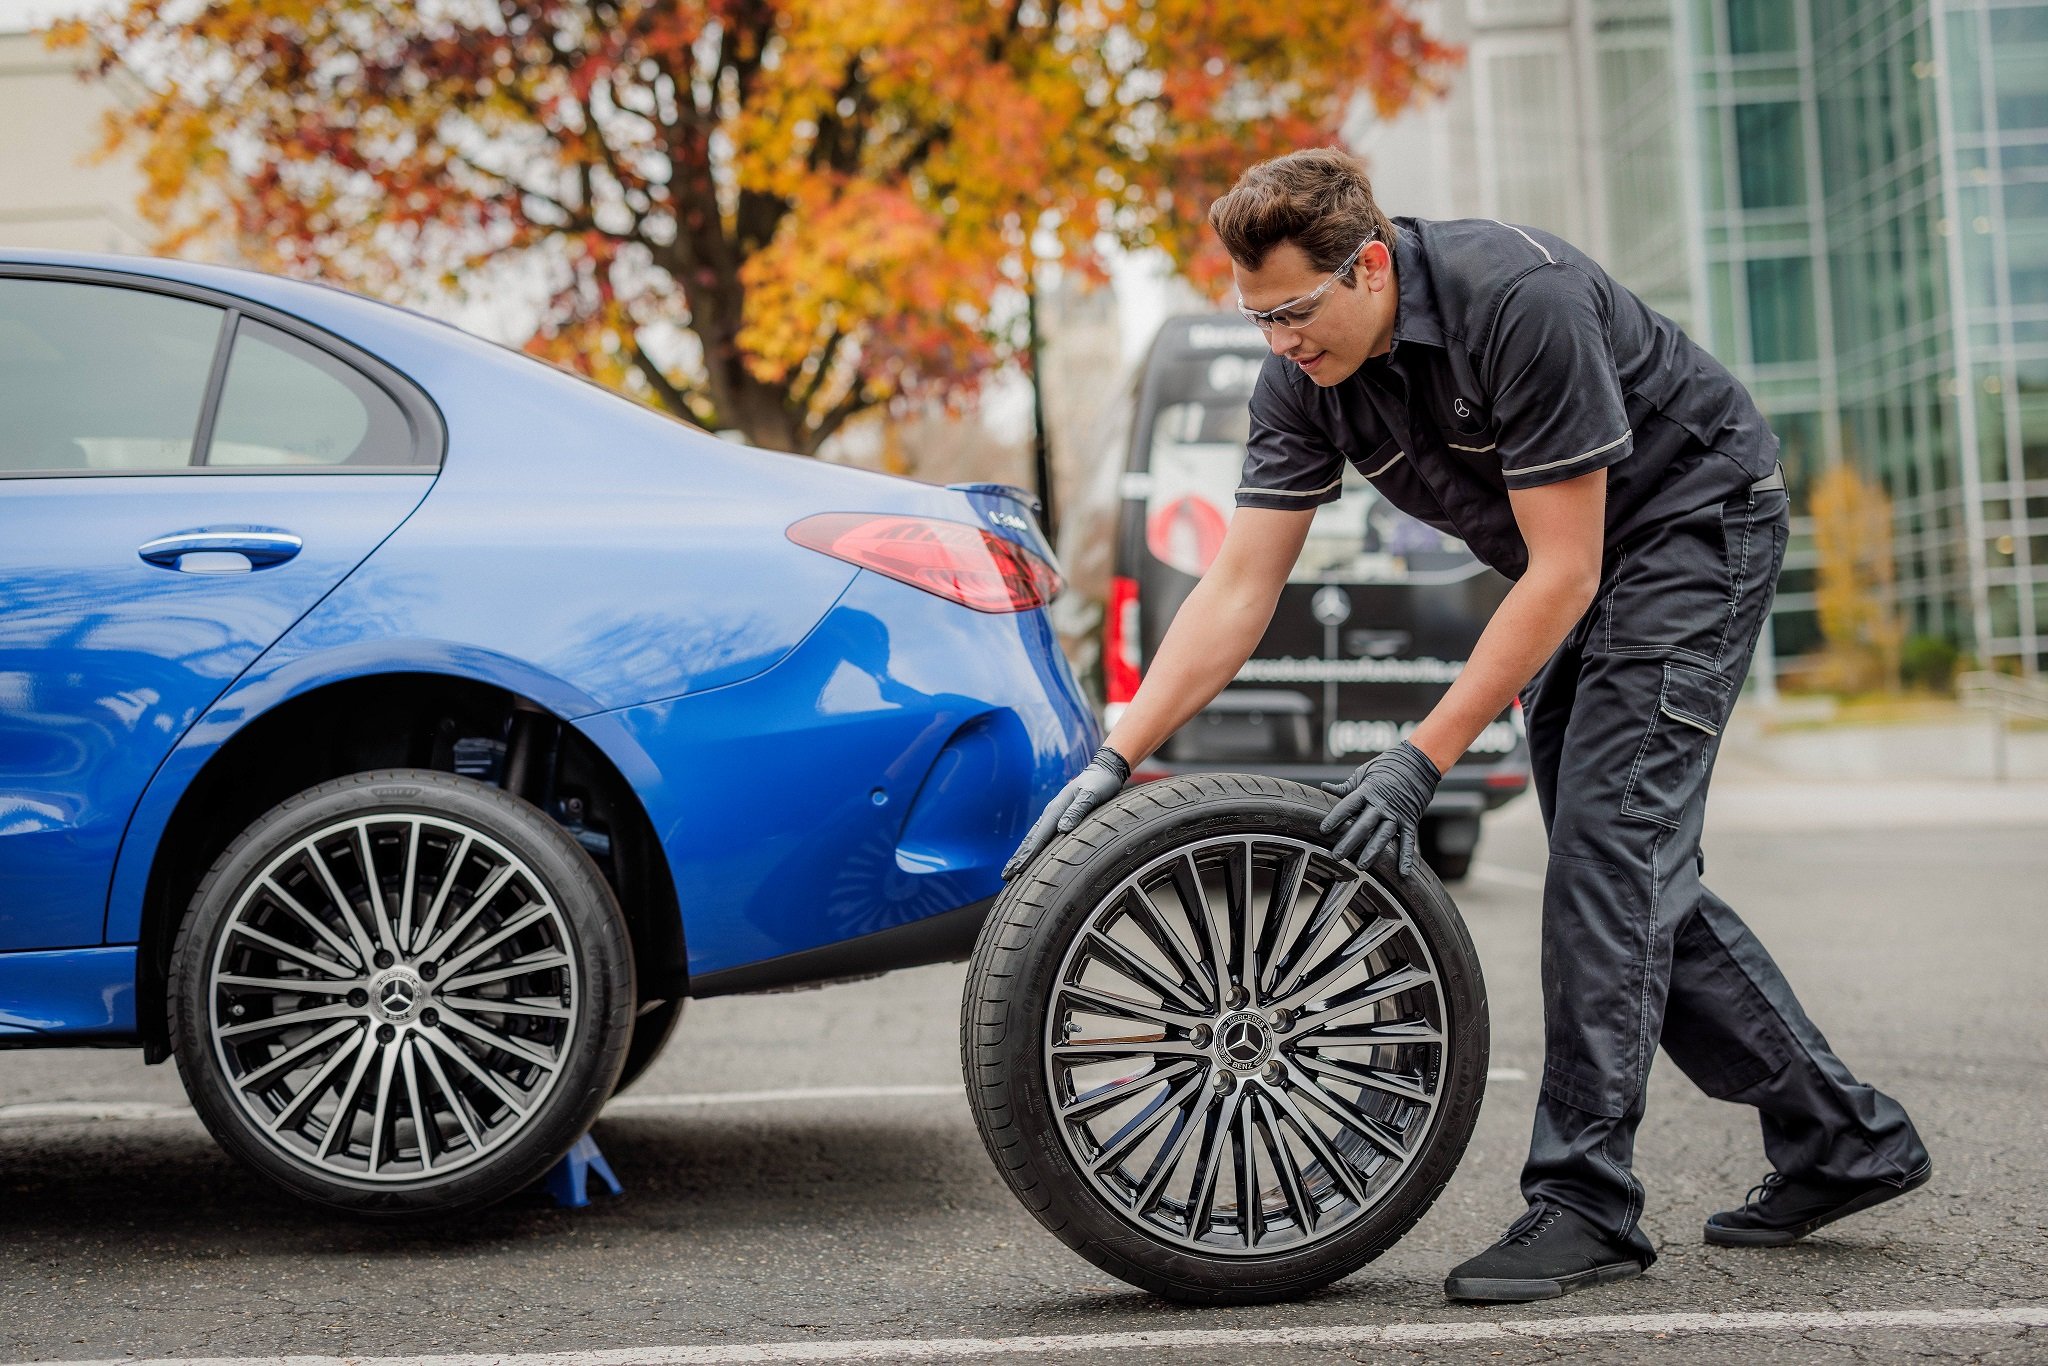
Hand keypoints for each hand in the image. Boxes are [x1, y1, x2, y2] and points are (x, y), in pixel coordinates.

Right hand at [1001, 746, 1131, 880]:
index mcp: (1057, 809)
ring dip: (1022, 854)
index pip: (1039, 837)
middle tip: (1005, 876)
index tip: (1017, 869)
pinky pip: (1041, 834)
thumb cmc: (1100, 782)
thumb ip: (1077, 810)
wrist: (1103, 770)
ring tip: (1012, 869)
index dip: (1028, 855)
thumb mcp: (1092, 794)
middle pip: (1031, 840)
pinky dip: (1032, 846)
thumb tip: (1062, 829)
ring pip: (1034, 838)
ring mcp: (1053, 814)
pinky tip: (1029, 854)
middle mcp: (1051, 812)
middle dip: (1018, 858)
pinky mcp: (1058, 815)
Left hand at [1318, 741, 1441, 875]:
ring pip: (1383, 835)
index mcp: (1367, 791)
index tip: (1323, 830)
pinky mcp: (1410, 820)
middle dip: (1349, 841)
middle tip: (1337, 856)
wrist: (1419, 762)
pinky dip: (1406, 857)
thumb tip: (1324, 788)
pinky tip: (1403, 872)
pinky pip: (1407, 841)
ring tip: (1361, 866)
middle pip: (1363, 825)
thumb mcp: (1364, 773)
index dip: (1335, 817)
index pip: (1348, 806)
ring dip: (1372, 852)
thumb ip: (1346, 786)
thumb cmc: (1388, 766)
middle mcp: (1381, 805)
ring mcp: (1397, 814)